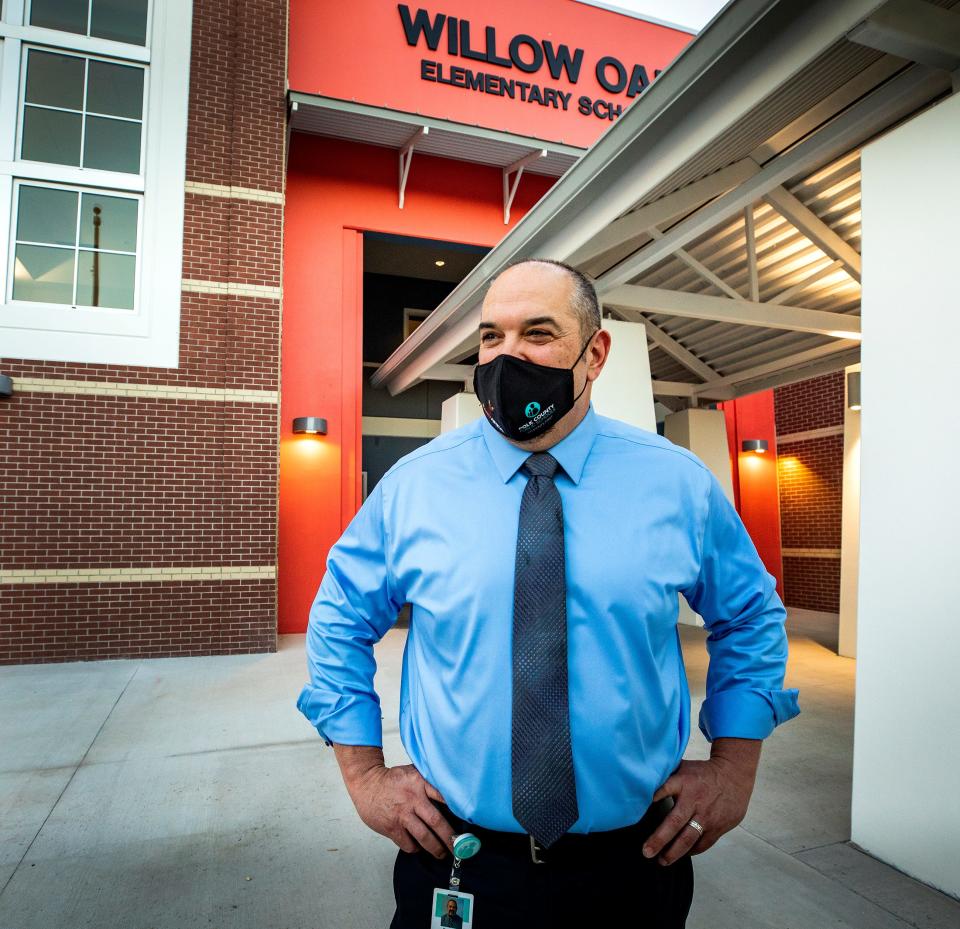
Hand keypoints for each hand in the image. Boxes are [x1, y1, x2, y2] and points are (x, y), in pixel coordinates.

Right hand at [345, 758, 454, 858]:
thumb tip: (450, 794)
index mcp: (420, 783)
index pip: (443, 795)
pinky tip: (420, 847)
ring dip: (436, 848)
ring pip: (424, 837)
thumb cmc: (392, 779)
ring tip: (442, 853)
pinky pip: (408, 844)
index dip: (457, 809)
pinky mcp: (392, 827)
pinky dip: (416, 848)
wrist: (367, 783)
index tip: (468, 821)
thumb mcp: (413, 773)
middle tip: (459, 847)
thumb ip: (428, 782)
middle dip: (450, 837)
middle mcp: (412, 799)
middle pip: (436, 821)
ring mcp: (402, 815)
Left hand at [642, 737, 760, 865]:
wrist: (733, 776)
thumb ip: (666, 775)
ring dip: (674, 852)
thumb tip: (642, 778)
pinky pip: (703, 843)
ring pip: (689, 838)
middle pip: (675, 822)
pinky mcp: (717, 827)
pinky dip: (691, 851)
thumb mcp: (683, 767)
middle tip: (646, 852)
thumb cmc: (702, 772)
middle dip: (659, 839)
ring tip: (662, 861)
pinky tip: (682, 855)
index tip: (640, 807)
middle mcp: (694, 801)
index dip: (653, 796)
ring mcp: (706, 816)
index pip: (665, 788)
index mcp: (683, 782)